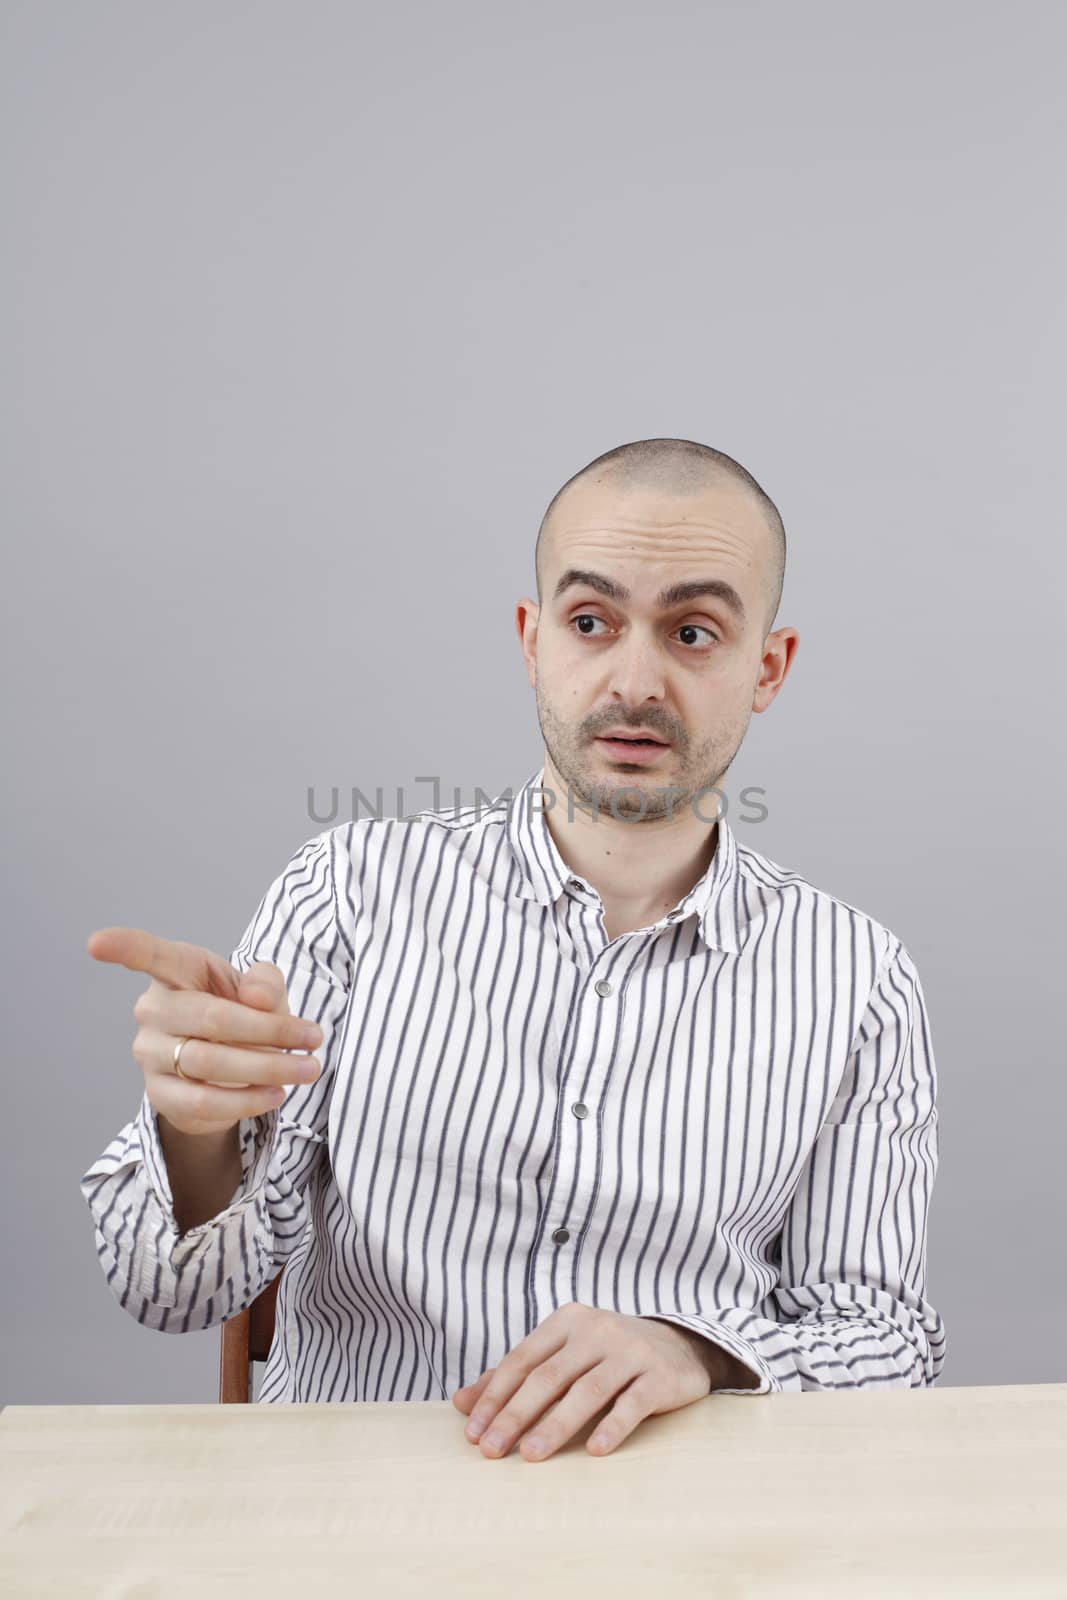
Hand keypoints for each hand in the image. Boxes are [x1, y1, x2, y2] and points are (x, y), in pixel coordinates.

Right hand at [86, 927, 323, 1136]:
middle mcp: (153, 1010)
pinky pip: (203, 1101)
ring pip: (208, 1063)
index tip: (95, 943)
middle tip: (314, 1039)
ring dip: (267, 1068)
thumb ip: (265, 982)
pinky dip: (247, 1100)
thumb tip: (255, 997)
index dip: (122, 947)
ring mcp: (150, 1054)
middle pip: (211, 1019)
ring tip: (306, 1069)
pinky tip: (275, 1094)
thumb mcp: (262, 991)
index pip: (148, 954)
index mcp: (177, 971)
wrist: (227, 1073)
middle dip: (270, 1031)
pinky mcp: (159, 1095)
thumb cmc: (241, 1014)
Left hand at [451, 1301, 736, 1461]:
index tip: (473, 1433)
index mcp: (567, 1321)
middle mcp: (597, 1330)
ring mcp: (630, 1351)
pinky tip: (596, 1450)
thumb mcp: (563, 1356)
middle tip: (491, 1451)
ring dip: (556, 1425)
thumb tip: (461, 1403)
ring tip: (531, 1456)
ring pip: (587, 1390)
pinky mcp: (660, 1376)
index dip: (494, 1396)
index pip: (522, 1360)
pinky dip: (613, 1426)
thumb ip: (516, 1377)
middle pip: (549, 1376)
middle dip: (515, 1415)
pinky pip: (633, 1403)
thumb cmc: (608, 1355)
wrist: (681, 1345)